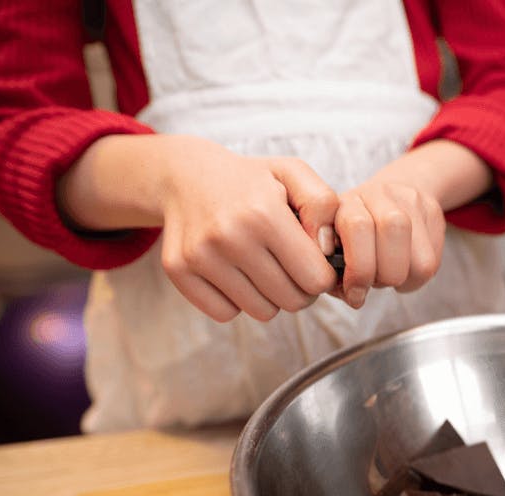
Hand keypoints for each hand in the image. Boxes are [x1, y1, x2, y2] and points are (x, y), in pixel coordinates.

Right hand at [157, 138, 338, 321]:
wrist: (186, 176)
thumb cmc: (252, 181)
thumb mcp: (294, 174)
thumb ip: (324, 205)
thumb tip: (326, 249)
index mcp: (265, 213)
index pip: (316, 279)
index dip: (323, 275)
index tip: (315, 263)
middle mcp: (229, 236)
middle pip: (292, 301)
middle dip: (300, 289)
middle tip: (292, 268)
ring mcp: (200, 255)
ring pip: (261, 312)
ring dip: (270, 296)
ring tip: (264, 267)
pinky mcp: (178, 270)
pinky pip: (226, 313)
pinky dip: (236, 300)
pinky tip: (235, 273)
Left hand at [331, 178, 444, 308]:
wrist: (389, 195)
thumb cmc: (354, 233)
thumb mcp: (334, 246)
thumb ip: (336, 271)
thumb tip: (352, 295)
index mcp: (347, 202)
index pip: (358, 226)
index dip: (358, 268)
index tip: (355, 291)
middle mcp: (380, 194)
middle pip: (393, 230)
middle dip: (385, 274)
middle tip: (376, 282)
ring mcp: (411, 201)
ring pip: (420, 255)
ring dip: (404, 279)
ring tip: (390, 277)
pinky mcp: (433, 213)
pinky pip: (433, 260)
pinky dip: (417, 277)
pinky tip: (405, 271)